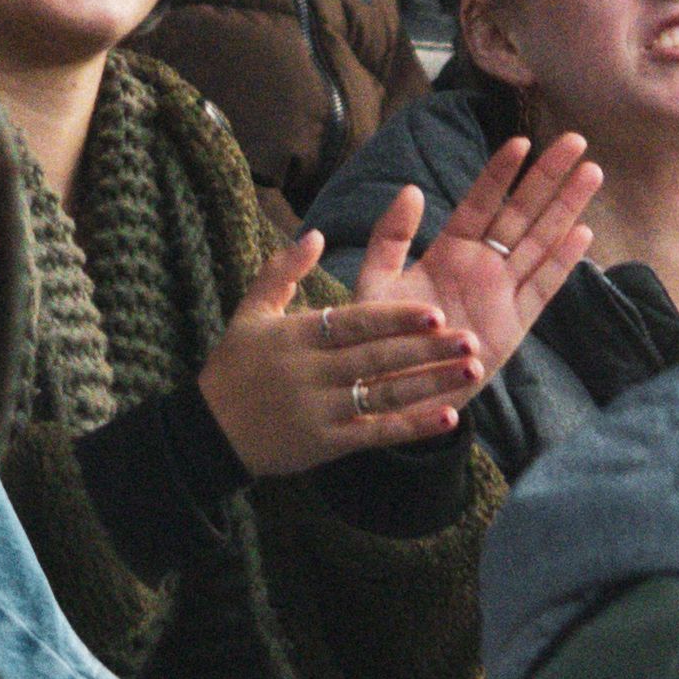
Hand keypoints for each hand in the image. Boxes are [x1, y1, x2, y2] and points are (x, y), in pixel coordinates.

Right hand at [197, 232, 476, 473]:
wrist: (209, 434)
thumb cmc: (233, 367)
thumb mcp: (250, 312)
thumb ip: (282, 270)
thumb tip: (315, 234)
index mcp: (295, 336)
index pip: (354, 323)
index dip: (395, 318)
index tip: (434, 312)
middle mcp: (310, 373)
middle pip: (376, 359)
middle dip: (426, 349)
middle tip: (469, 337)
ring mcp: (320, 411)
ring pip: (383, 395)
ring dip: (430, 384)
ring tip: (470, 373)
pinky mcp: (327, 445)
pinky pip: (377, 434)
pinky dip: (413, 427)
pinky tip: (447, 418)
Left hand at [346, 137, 602, 389]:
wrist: (397, 393)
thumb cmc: (379, 338)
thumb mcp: (376, 281)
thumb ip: (391, 236)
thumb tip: (413, 188)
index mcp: (449, 250)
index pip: (481, 201)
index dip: (501, 172)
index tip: (521, 140)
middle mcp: (481, 266)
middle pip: (522, 212)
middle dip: (548, 176)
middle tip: (575, 140)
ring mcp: (502, 293)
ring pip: (541, 241)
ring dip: (566, 208)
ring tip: (591, 172)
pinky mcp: (515, 325)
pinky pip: (543, 286)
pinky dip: (563, 261)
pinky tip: (583, 231)